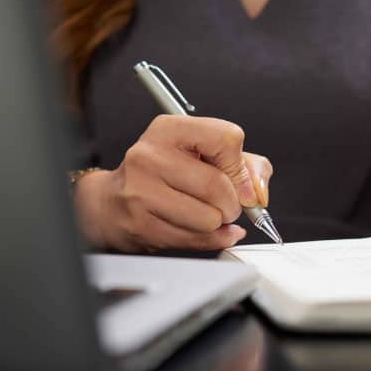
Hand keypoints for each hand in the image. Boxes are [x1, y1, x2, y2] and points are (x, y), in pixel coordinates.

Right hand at [73, 115, 273, 252]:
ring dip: (218, 223)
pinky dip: (209, 239)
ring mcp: (141, 191)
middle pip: (218, 186)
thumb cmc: (164, 175)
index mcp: (169, 129)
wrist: (112, 202)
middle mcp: (150, 156)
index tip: (240, 181)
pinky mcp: (140, 225)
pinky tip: (199, 229)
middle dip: (232, 203)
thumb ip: (246, 165)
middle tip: (225, 204)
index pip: (227, 139)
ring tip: (204, 214)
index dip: (241, 167)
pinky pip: (195, 240)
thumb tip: (258, 192)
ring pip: (209, 218)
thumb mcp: (204, 154)